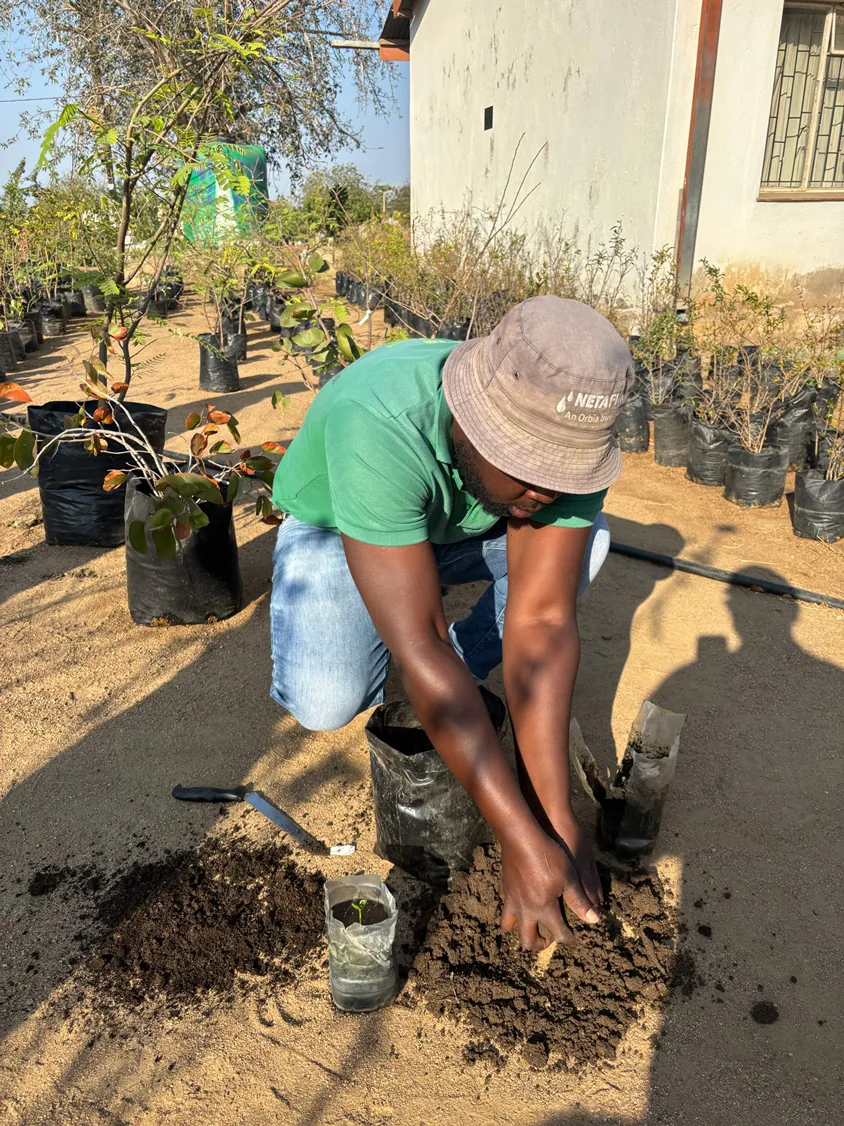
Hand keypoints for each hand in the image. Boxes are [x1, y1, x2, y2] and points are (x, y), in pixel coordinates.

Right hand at [499, 826, 600, 950]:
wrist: (521, 838)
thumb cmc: (548, 857)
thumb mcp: (569, 878)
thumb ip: (579, 901)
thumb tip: (594, 920)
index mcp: (544, 909)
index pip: (558, 934)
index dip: (568, 939)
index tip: (573, 937)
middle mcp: (526, 909)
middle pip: (527, 939)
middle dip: (538, 945)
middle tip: (547, 940)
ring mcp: (512, 899)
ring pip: (508, 925)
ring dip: (519, 930)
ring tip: (529, 926)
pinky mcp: (505, 887)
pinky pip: (505, 905)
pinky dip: (511, 909)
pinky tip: (519, 902)